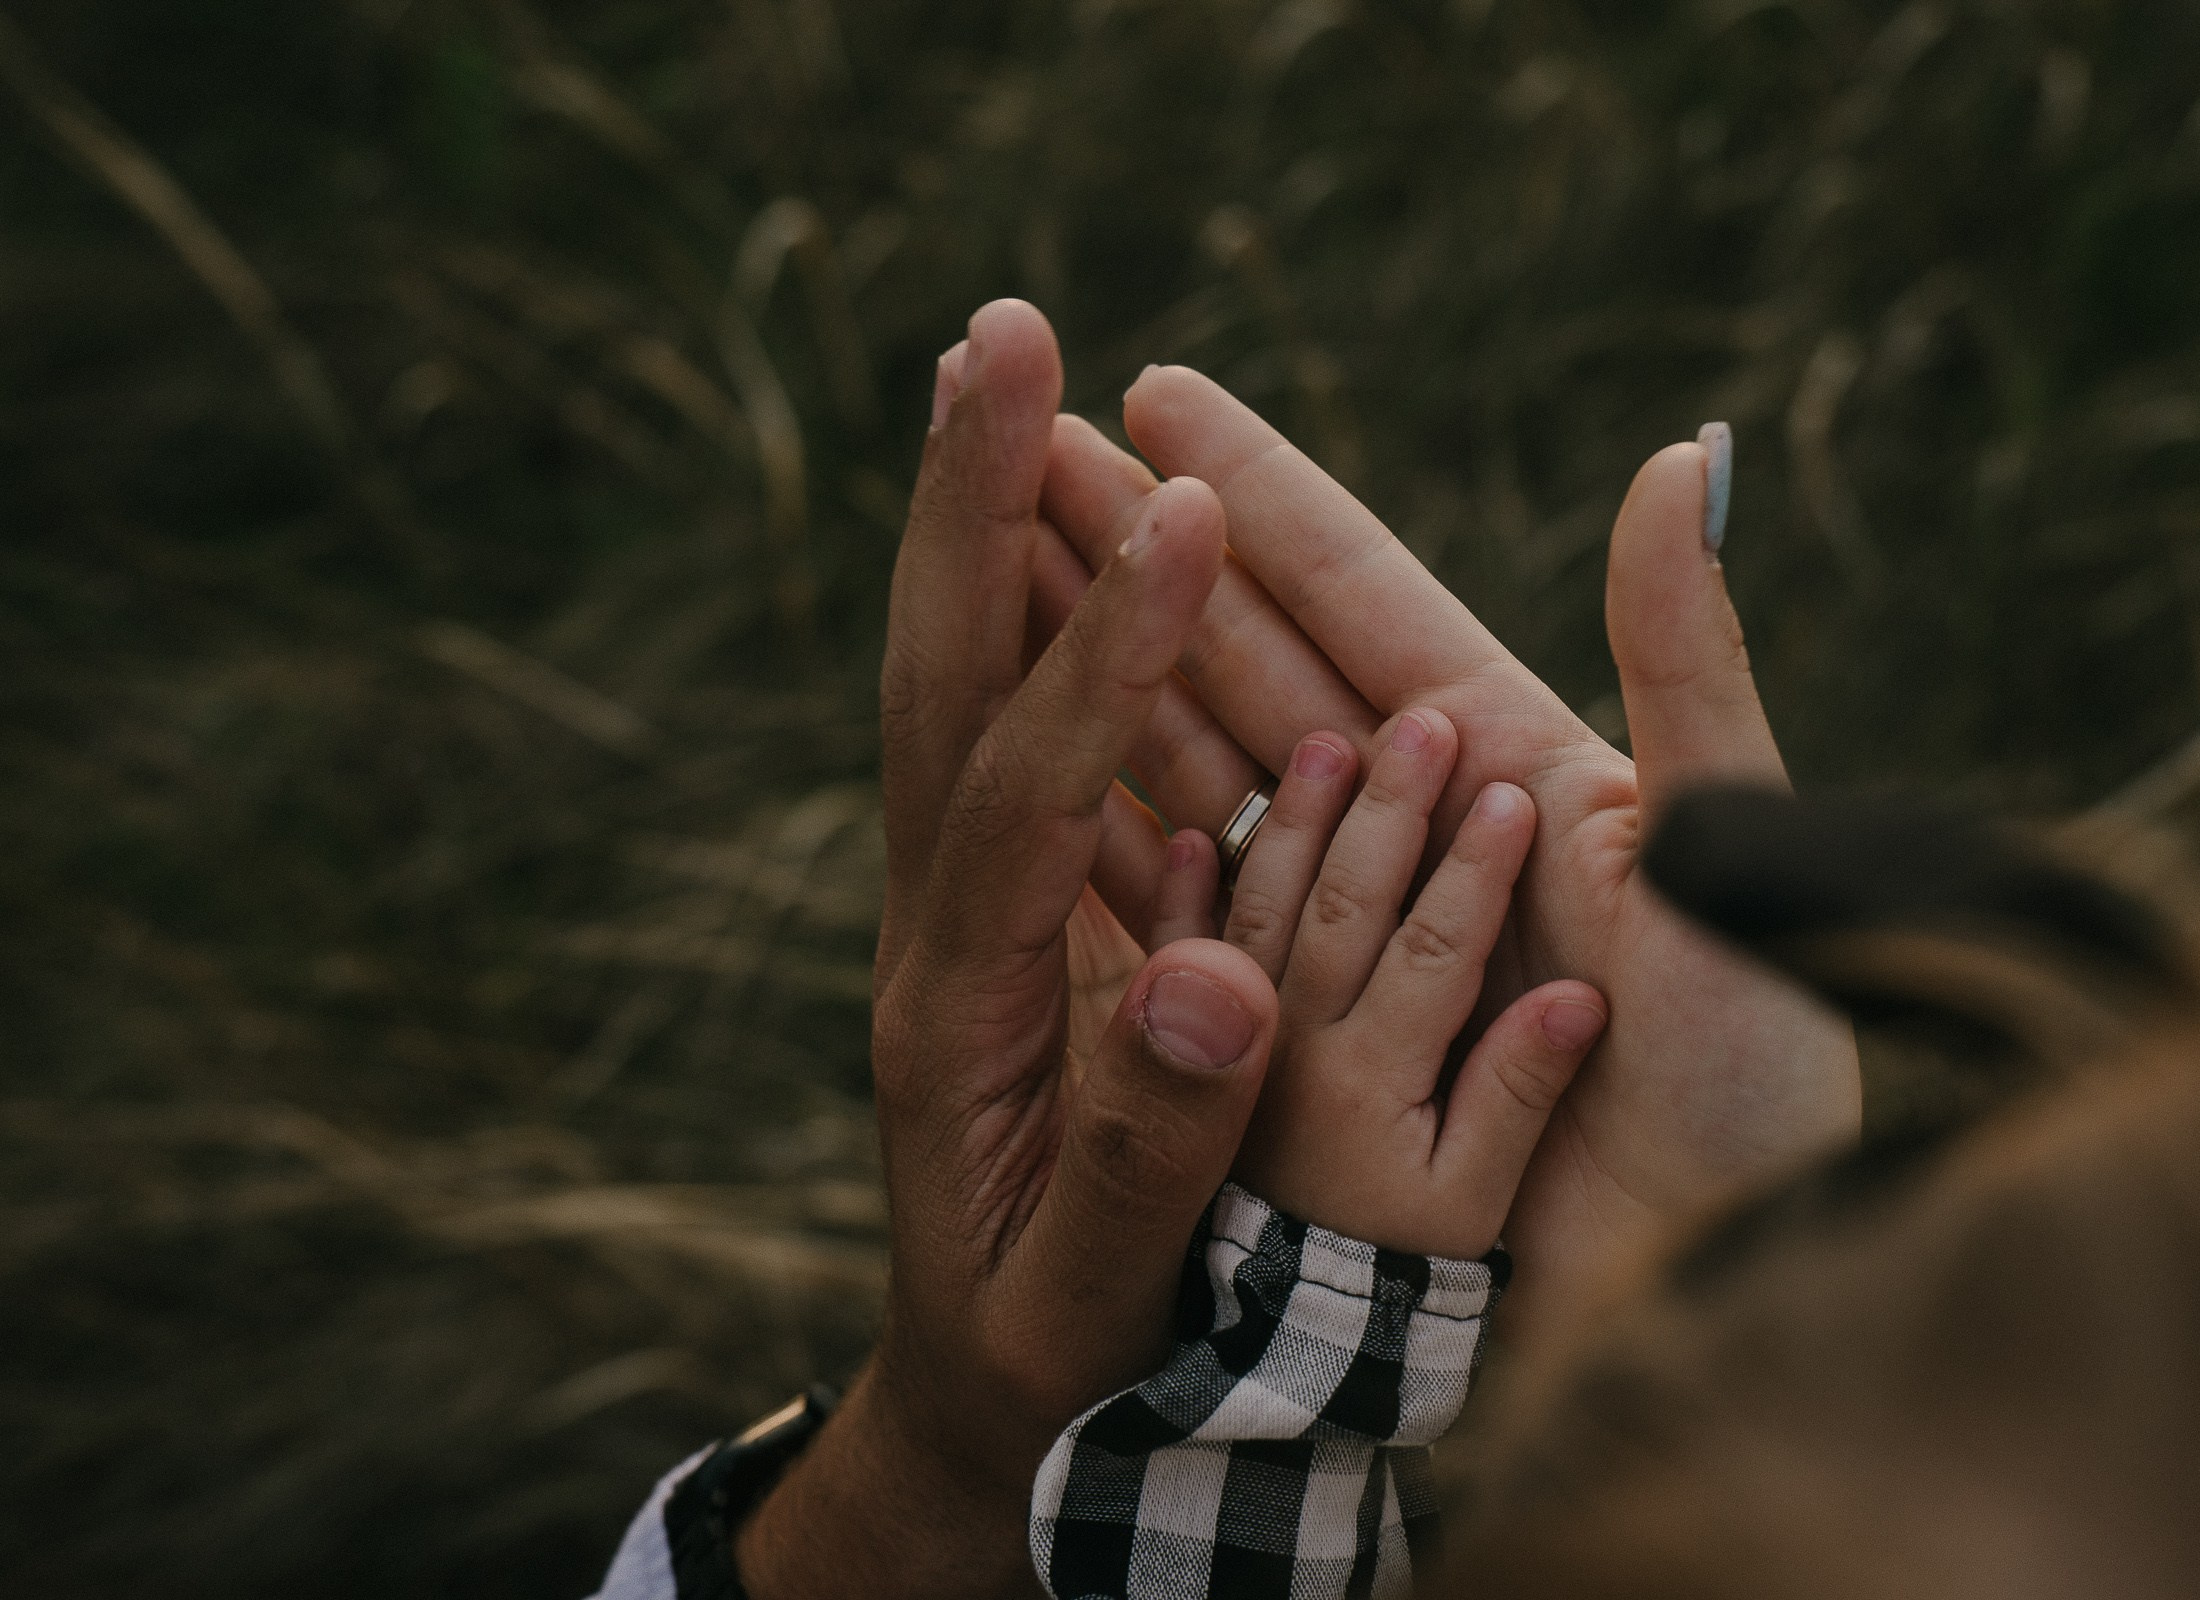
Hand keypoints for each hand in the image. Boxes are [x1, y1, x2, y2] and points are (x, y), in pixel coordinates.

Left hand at [737, 304, 1281, 1599]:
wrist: (974, 1383)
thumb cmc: (1049, 1351)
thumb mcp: (1099, 1284)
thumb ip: (1153, 1141)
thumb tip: (1214, 967)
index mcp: (963, 1010)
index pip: (1023, 801)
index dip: (1099, 659)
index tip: (1181, 519)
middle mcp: (942, 928)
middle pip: (939, 689)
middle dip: (971, 510)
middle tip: (1002, 336)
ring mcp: (962, 905)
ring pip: (956, 684)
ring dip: (979, 520)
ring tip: (1000, 364)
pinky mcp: (1005, 903)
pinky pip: (1003, 727)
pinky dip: (1019, 600)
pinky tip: (1046, 510)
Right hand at [1032, 369, 1860, 1312]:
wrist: (1717, 1296)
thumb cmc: (1754, 1082)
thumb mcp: (1725, 849)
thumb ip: (1683, 662)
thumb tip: (1683, 458)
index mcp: (1505, 755)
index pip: (1353, 591)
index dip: (1253, 489)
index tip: (1153, 391)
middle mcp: (1408, 829)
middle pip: (1241, 656)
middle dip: (1137, 546)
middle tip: (1024, 443)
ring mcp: (1338, 935)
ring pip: (1187, 769)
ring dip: (1093, 670)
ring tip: (988, 576)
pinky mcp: (1294, 1047)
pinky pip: (1176, 923)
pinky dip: (1099, 846)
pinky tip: (1014, 784)